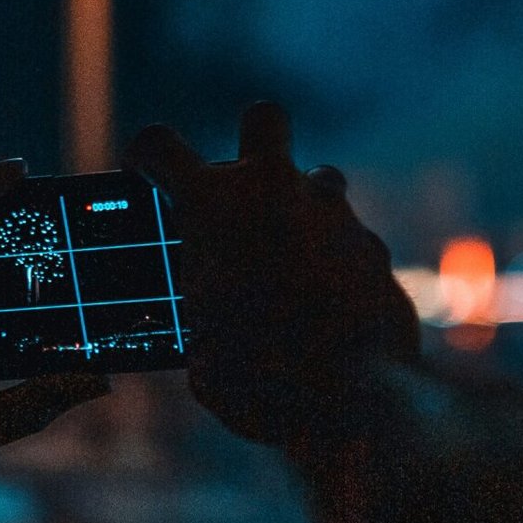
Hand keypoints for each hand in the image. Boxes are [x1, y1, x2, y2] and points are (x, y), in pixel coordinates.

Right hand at [128, 102, 418, 455]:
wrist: (355, 404)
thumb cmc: (261, 385)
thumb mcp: (205, 355)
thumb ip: (204, 318)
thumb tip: (210, 328)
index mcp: (211, 208)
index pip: (157, 143)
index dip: (146, 156)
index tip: (146, 177)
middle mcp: (274, 193)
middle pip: (263, 118)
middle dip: (255, 141)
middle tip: (246, 187)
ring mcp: (332, 214)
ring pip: (320, 180)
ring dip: (305, 210)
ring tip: (295, 263)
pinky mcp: (375, 247)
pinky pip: (352, 242)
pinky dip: (340, 266)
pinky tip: (335, 309)